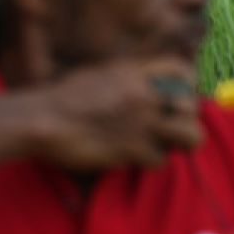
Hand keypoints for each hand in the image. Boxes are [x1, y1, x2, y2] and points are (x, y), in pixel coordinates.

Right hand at [34, 57, 201, 170]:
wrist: (42, 121)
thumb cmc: (60, 98)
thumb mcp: (98, 75)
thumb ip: (126, 78)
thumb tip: (141, 85)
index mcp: (134, 73)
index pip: (182, 72)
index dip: (186, 86)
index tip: (176, 98)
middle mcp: (143, 94)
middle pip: (191, 106)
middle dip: (184, 119)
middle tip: (170, 128)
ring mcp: (141, 122)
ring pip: (189, 134)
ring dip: (180, 143)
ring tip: (167, 146)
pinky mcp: (132, 148)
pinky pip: (160, 159)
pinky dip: (149, 161)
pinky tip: (135, 158)